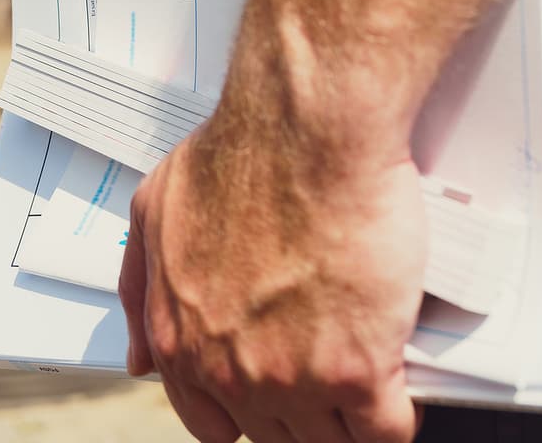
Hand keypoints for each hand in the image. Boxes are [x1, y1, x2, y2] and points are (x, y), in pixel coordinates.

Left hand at [118, 87, 425, 442]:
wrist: (307, 130)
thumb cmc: (240, 155)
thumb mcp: (155, 212)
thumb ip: (141, 289)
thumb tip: (141, 354)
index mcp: (181, 337)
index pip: (209, 420)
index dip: (244, 410)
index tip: (270, 393)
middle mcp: (232, 369)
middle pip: (272, 434)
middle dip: (299, 410)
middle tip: (324, 371)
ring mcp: (295, 378)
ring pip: (328, 440)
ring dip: (348, 417)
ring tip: (365, 376)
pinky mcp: (359, 371)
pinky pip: (385, 433)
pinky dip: (397, 417)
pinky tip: (400, 387)